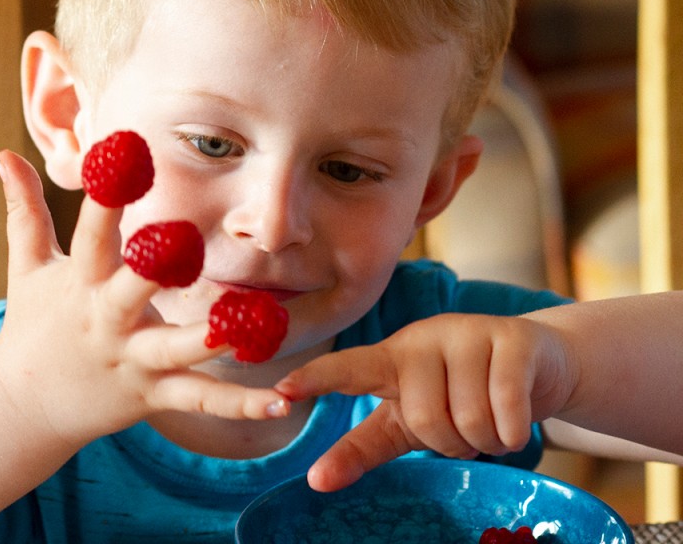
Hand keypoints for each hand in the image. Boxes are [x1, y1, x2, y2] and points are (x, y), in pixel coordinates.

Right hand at [0, 150, 287, 449]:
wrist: (23, 406)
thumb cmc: (33, 324)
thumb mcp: (27, 266)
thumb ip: (24, 209)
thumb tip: (2, 154)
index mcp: (81, 283)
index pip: (92, 233)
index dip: (106, 194)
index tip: (123, 148)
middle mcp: (107, 321)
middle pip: (131, 292)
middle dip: (153, 269)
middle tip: (183, 239)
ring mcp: (132, 360)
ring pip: (175, 350)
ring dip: (211, 339)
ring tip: (251, 325)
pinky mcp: (152, 394)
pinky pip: (200, 400)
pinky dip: (239, 405)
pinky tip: (280, 405)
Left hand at [275, 313, 573, 490]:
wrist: (534, 365)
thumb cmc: (459, 393)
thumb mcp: (407, 422)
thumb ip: (361, 447)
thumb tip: (314, 481)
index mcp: (392, 358)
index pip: (349, 369)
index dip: (316, 380)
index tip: (281, 392)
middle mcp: (423, 338)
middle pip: (424, 418)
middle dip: (451, 440)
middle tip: (464, 424)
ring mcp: (467, 334)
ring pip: (468, 420)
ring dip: (485, 438)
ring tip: (489, 414)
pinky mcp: (510, 340)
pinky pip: (506, 408)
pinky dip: (513, 430)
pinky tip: (516, 414)